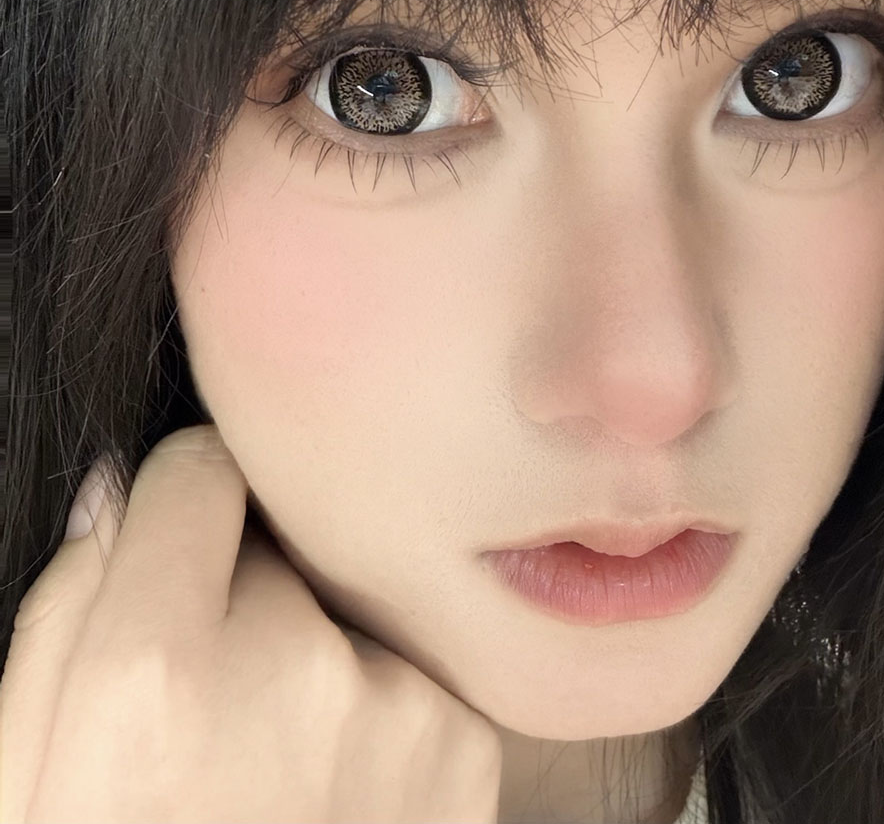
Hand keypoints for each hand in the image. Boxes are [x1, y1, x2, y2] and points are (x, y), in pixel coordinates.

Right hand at [0, 424, 502, 823]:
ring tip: (273, 774)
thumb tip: (116, 494)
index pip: (197, 470)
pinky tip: (331, 801)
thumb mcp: (26, 776)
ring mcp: (394, 707)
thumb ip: (66, 616)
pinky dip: (368, 711)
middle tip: (211, 713)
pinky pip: (397, 670)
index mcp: (154, 676)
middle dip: (240, 599)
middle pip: (273, 544)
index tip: (175, 552)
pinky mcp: (462, 743)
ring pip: (336, 608)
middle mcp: (293, 670)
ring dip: (306, 658)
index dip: (177, 509)